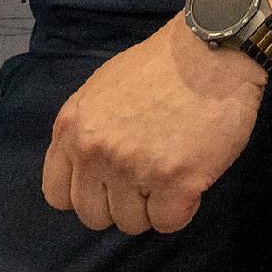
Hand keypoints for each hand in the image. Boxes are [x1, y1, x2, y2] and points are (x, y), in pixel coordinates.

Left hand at [39, 13, 265, 235]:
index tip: (108, 183)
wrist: (213, 48)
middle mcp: (96, 151)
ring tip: (172, 169)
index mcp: (73, 127)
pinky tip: (191, 179)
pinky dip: (181, 208)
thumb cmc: (162, 64)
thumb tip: (90, 168)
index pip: (58, 194)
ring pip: (132, 223)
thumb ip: (88, 129)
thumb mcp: (103, 88)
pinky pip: (168, 223)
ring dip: (153, 205)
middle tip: (146, 177)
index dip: (86, 193)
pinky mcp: (176, 181)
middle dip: (120, 203)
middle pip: (94, 216)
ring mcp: (135, 168)